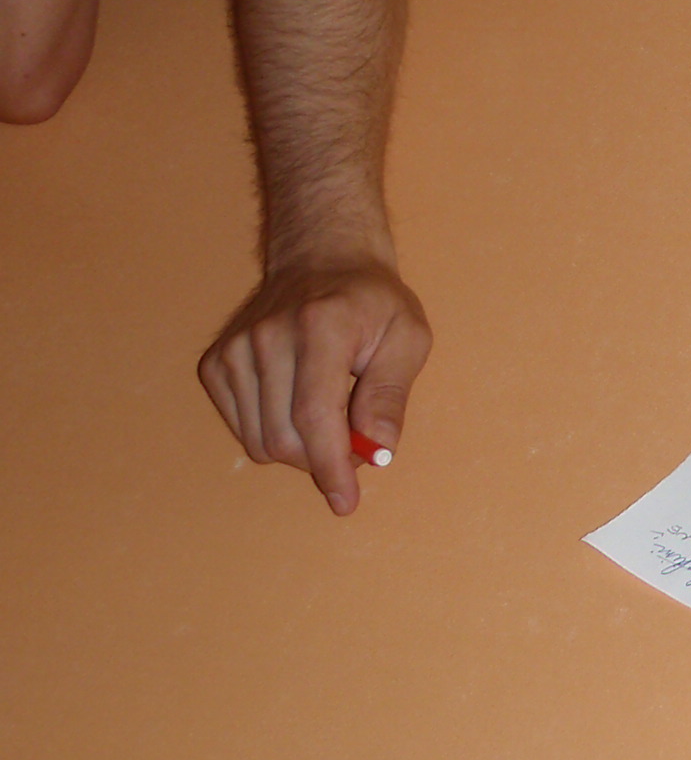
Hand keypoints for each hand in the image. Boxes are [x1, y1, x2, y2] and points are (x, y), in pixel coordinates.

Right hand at [197, 260, 431, 514]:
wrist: (323, 259)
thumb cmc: (372, 303)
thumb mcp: (407, 337)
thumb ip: (391, 394)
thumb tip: (378, 452)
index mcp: (321, 325)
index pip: (316, 416)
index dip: (331, 466)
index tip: (347, 500)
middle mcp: (268, 336)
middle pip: (285, 438)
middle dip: (323, 460)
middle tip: (354, 445)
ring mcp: (235, 349)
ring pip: (260, 441)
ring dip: (301, 449)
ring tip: (330, 413)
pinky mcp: (216, 364)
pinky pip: (243, 429)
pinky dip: (275, 433)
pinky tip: (297, 401)